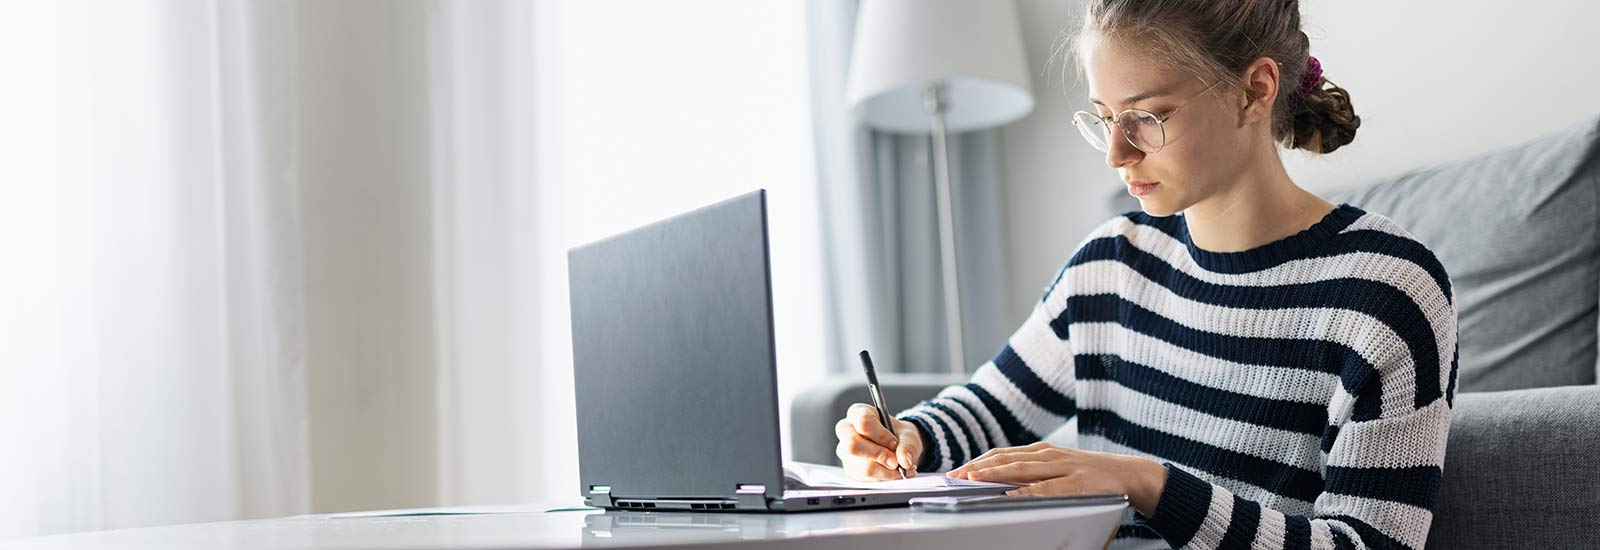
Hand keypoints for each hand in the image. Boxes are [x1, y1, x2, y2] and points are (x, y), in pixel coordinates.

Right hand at [834, 403, 923, 480]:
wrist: (897, 447)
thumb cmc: (897, 435)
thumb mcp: (908, 435)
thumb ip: (907, 446)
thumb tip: (904, 460)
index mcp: (858, 413)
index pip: (863, 422)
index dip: (880, 435)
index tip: (894, 443)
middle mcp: (846, 431)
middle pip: (853, 445)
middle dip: (878, 455)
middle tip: (895, 461)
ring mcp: (845, 452)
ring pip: (861, 466)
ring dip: (885, 471)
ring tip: (900, 468)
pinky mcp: (851, 469)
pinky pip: (866, 478)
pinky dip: (884, 478)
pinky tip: (892, 472)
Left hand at [946, 442, 1167, 516]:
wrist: (1129, 474)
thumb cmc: (1090, 475)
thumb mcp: (1058, 469)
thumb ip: (1033, 475)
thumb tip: (1003, 487)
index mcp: (1041, 452)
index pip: (1001, 454)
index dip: (976, 461)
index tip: (955, 471)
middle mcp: (1048, 455)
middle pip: (1004, 458)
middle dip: (976, 467)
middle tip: (953, 477)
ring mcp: (1062, 467)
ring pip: (1020, 468)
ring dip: (993, 473)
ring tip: (971, 480)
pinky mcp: (1076, 483)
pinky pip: (1046, 488)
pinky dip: (1026, 491)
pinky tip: (1009, 496)